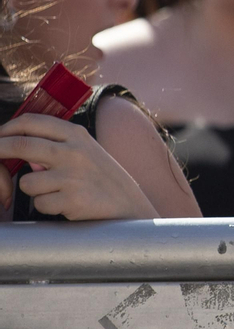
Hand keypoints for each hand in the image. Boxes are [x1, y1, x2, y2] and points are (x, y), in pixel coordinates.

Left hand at [0, 114, 157, 220]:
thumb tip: (18, 147)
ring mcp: (72, 176)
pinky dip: (47, 206)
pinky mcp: (72, 199)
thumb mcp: (85, 149)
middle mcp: (73, 152)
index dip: (8, 128)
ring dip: (33, 190)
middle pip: (21, 146)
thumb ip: (56, 145)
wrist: (127, 203)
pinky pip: (39, 203)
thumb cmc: (100, 176)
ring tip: (54, 191)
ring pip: (26, 182)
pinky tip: (65, 203)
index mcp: (76, 134)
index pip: (32, 122)